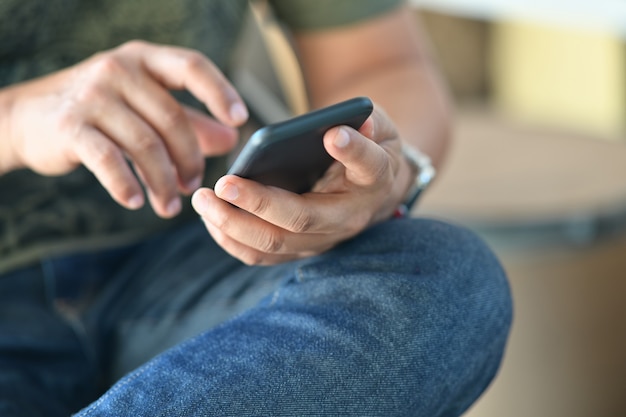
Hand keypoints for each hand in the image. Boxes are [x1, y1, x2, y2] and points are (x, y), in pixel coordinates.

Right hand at [5, 40, 247, 217]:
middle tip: (193, 186)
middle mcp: (120, 70)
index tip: (240, 120)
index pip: (192, 66)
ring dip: (163, 182)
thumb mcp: (145, 107)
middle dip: (189, 160)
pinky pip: (110, 161)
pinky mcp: (71, 126)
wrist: (28, 116)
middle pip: (173, 120)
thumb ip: (190, 120)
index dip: (220, 91)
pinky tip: (135, 201)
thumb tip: (231, 137)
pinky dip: (127, 185)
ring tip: (168, 205)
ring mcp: (93, 95)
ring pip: (146, 145)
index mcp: (144, 60)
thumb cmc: (99, 110)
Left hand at [191, 105, 414, 264]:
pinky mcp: (302, 249)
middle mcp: (349, 217)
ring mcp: (324, 239)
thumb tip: (341, 125)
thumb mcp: (376, 127)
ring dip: (234, 226)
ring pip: (276, 243)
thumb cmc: (368, 150)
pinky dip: (232, 240)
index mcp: (374, 179)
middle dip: (259, 203)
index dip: (353, 151)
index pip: (368, 166)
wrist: (374, 190)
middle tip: (222, 184)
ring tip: (202, 200)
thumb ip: (366, 122)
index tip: (332, 134)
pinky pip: (262, 254)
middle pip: (302, 219)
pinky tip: (210, 217)